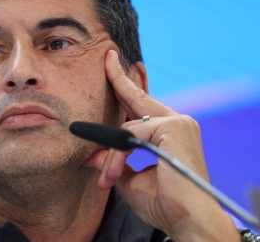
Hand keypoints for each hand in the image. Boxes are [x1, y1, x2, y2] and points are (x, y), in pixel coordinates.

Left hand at [95, 50, 238, 241]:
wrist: (187, 221)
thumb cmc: (164, 204)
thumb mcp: (130, 178)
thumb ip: (114, 161)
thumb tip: (91, 153)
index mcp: (169, 132)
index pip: (143, 103)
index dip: (127, 85)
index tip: (114, 63)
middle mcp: (177, 122)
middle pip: (137, 99)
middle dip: (118, 78)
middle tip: (106, 56)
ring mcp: (177, 122)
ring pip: (126, 128)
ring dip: (111, 156)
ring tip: (106, 178)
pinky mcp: (173, 127)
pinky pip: (129, 137)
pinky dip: (116, 156)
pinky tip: (112, 173)